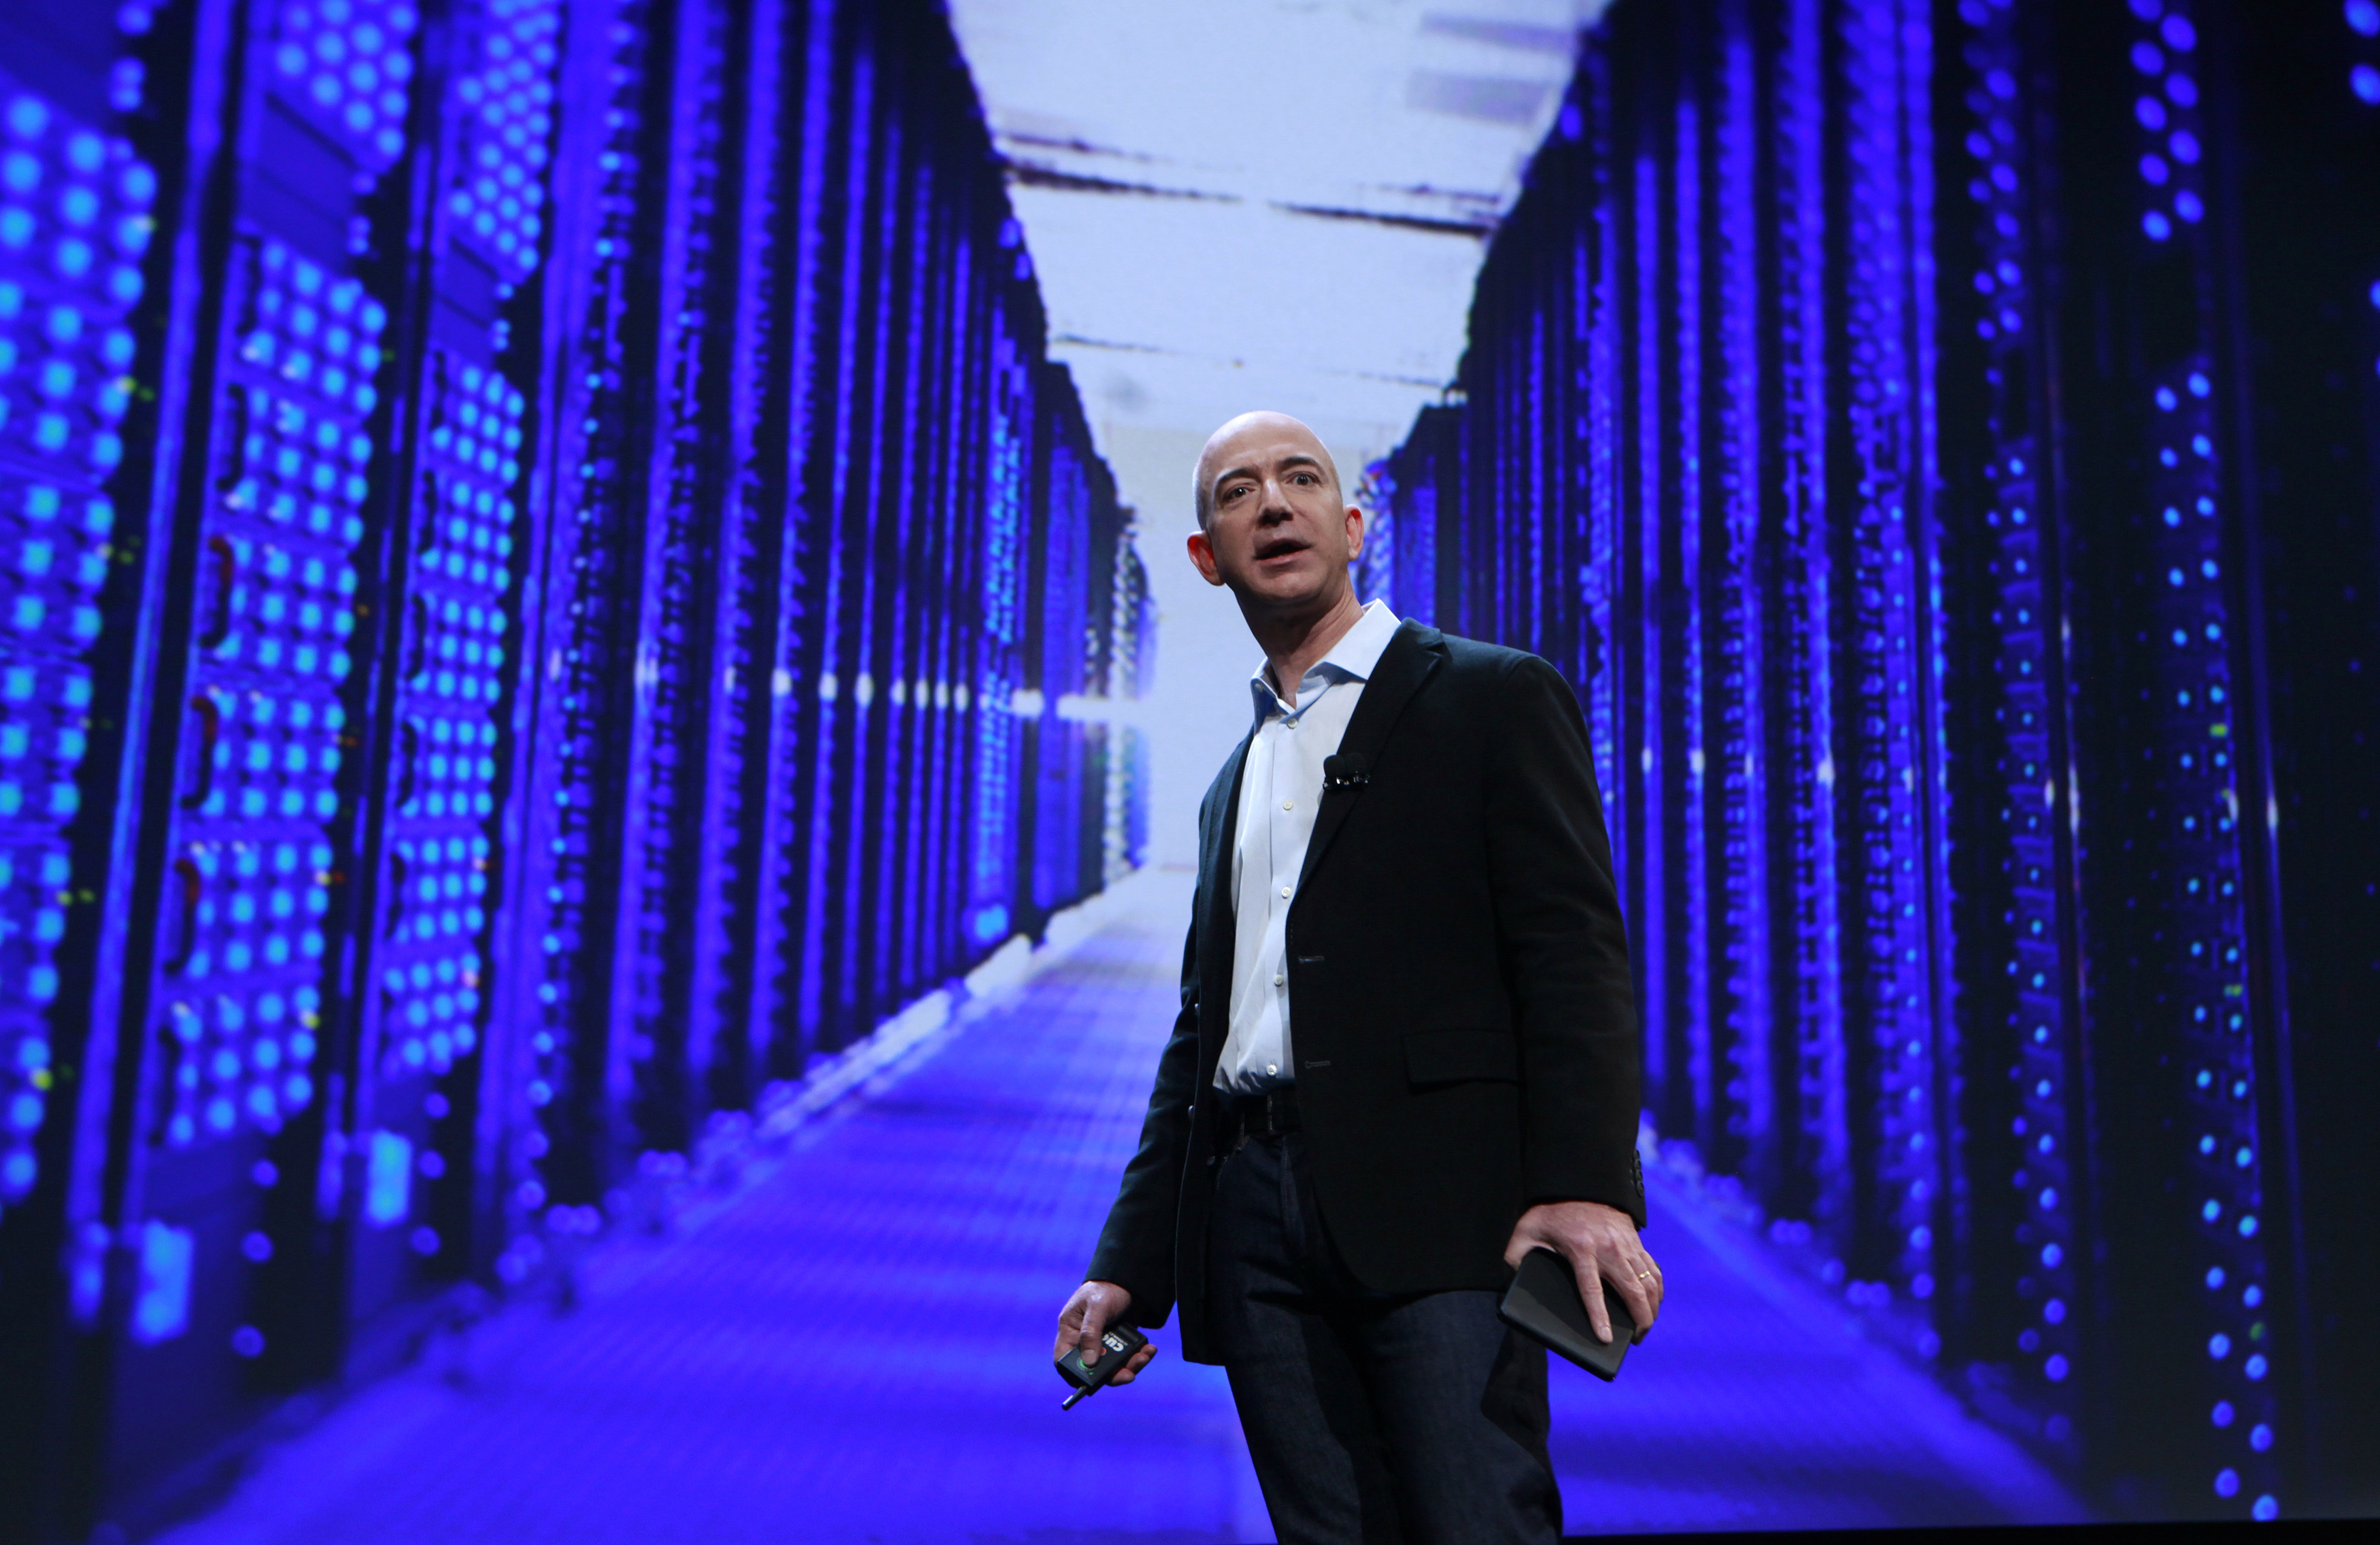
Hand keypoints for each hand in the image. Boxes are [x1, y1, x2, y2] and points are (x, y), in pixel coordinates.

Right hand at [1053, 1280, 1158, 1387]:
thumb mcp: (1097, 1308)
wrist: (1130, 1279)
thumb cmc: (1105, 1288)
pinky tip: (1149, 1350)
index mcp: (1070, 1330)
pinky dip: (1138, 1356)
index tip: (1089, 1383)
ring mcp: (1103, 1343)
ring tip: (1145, 1356)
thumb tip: (1089, 1362)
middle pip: (1093, 1368)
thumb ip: (1091, 1333)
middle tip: (1129, 1374)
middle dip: (1113, 1373)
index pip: (1063, 1359)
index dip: (1073, 1374)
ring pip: (1113, 1366)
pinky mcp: (1119, 1342)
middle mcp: (1085, 1340)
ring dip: (1130, 1365)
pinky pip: (1127, 1357)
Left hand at [1504, 1200, 1662, 1344]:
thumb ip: (1516, 1256)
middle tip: (1636, 1340)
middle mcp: (1608, 1248)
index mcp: (1580, 1249)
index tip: (1605, 1339)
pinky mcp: (1636, 1242)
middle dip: (1640, 1319)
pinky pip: (1654, 1270)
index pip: (1591, 1289)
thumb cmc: (1550, 1212)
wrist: (1580, 1183)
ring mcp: (1626, 1245)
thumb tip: (1512, 1282)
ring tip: (1645, 1327)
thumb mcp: (1526, 1231)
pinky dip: (1657, 1289)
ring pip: (1649, 1282)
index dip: (1599, 1316)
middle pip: (1632, 1290)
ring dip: (1652, 1308)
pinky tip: (1654, 1303)